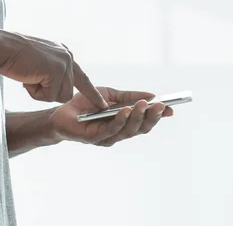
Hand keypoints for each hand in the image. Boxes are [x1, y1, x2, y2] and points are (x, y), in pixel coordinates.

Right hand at [0, 31, 107, 108]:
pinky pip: (49, 96)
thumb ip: (50, 71)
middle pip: (66, 92)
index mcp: (64, 54)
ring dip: (40, 93)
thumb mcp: (38, 62)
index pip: (81, 77)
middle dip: (47, 92)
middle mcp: (68, 57)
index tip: (103, 104)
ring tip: (29, 76)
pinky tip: (28, 78)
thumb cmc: (14, 56)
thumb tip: (54, 88)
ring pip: (58, 96)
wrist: (3, 47)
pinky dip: (35, 93)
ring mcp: (64, 64)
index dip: (91, 92)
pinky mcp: (57, 72)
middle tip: (31, 79)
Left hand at [49, 87, 172, 146]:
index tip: (171, 108)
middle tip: (161, 106)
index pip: (145, 122)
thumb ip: (129, 96)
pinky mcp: (95, 138)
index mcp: (123, 122)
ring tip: (145, 105)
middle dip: (152, 117)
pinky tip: (125, 111)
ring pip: (128, 131)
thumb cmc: (85, 104)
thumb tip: (152, 95)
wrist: (60, 112)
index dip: (158, 116)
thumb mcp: (110, 94)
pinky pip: (111, 130)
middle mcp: (118, 132)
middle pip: (140, 128)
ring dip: (138, 117)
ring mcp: (107, 137)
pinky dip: (120, 120)